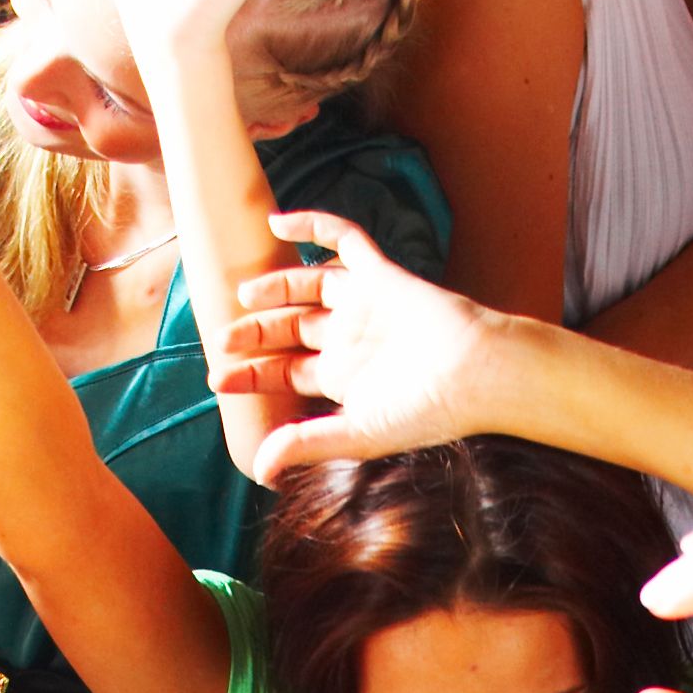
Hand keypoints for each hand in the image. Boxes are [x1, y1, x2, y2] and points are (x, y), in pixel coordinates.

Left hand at [228, 212, 513, 479]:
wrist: (474, 373)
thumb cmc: (426, 411)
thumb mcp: (357, 433)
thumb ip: (306, 444)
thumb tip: (259, 471)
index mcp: (344, 380)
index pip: (285, 372)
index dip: (251, 375)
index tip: (217, 381)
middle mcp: (349, 340)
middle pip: (290, 330)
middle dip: (255, 334)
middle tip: (222, 339)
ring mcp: (364, 304)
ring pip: (308, 286)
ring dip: (275, 287)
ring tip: (245, 297)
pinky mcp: (380, 273)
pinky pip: (344, 239)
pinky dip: (312, 226)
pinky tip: (276, 222)